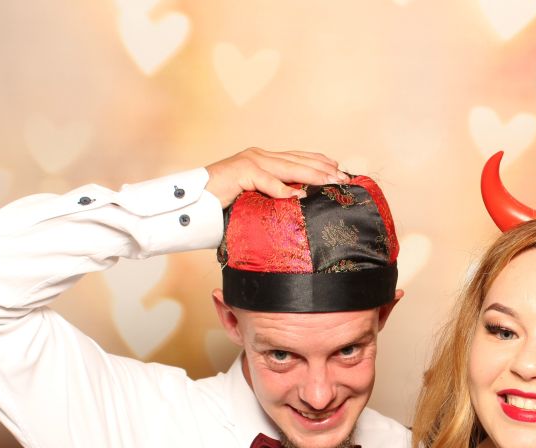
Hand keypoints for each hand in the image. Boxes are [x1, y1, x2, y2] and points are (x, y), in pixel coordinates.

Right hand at [204, 147, 347, 207]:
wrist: (189, 200)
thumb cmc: (220, 204)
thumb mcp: (254, 198)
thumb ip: (272, 196)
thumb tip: (296, 203)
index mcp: (262, 160)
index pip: (297, 158)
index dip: (319, 162)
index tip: (339, 170)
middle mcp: (259, 156)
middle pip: (298, 160)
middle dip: (324, 168)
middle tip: (345, 177)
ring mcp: (249, 161)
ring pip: (288, 167)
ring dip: (313, 175)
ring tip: (332, 182)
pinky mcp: (240, 172)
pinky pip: (266, 181)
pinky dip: (282, 189)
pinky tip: (299, 195)